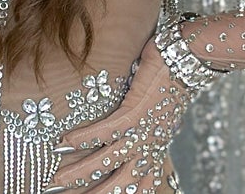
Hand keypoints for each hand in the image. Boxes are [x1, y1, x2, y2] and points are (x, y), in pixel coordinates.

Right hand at [43, 31, 204, 191]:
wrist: (185, 63)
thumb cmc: (169, 86)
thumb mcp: (157, 118)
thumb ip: (143, 133)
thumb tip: (125, 137)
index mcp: (154, 155)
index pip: (136, 189)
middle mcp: (149, 150)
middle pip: (120, 185)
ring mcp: (143, 133)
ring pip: (109, 162)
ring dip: (81, 172)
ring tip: (58, 179)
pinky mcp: (135, 112)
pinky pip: (106, 131)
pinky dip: (85, 137)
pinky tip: (66, 140)